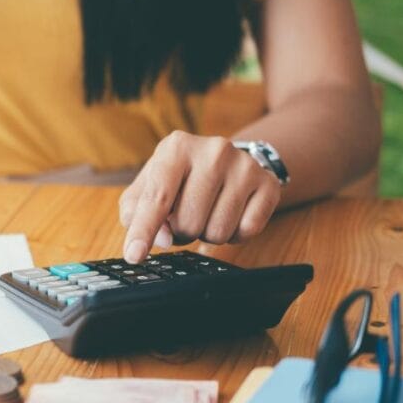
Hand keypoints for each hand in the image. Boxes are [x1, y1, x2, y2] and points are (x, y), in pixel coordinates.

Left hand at [119, 131, 282, 262]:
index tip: (134, 255)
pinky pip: (247, 231)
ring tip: (207, 212)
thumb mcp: (147, 186)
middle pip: (188, 222)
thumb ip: (137, 213)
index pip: (157, 198)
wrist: (228, 160)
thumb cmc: (178, 178)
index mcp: (176, 147)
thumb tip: (161, 239)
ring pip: (217, 231)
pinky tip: (230, 214)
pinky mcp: (269, 184)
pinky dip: (234, 234)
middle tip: (186, 214)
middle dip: (182, 231)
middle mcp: (213, 151)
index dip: (144, 230)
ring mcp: (244, 166)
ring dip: (207, 234)